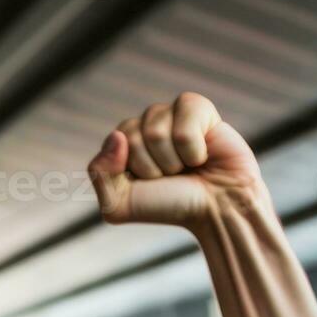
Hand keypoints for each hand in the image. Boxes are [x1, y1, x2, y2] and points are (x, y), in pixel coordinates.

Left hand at [87, 93, 265, 228]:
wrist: (217, 208)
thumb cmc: (169, 205)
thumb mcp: (119, 205)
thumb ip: (100, 174)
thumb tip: (117, 135)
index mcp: (122, 144)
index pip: (112, 143)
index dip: (131, 170)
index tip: (149, 183)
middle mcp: (144, 125)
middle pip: (131, 136)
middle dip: (150, 167)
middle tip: (171, 176)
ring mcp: (171, 113)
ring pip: (155, 130)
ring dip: (172, 160)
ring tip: (187, 166)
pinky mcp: (198, 108)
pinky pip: (184, 121)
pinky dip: (193, 148)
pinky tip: (202, 153)